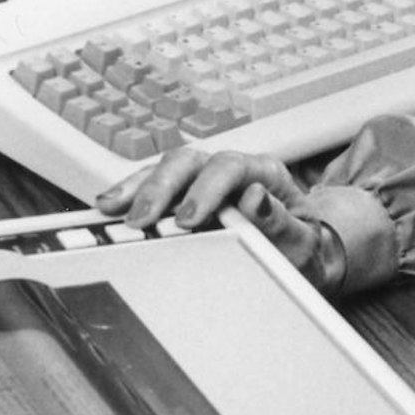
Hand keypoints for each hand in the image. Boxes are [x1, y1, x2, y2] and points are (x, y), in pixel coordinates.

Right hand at [96, 149, 345, 294]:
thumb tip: (256, 198)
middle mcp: (232, 168)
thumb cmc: (303, 246)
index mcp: (264, 172)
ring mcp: (206, 178)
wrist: (304, 253)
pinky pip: (155, 184)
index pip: (231, 166)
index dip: (206, 188)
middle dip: (161, 187)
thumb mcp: (303, 242)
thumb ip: (282, 222)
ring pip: (166, 168)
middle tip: (141, 220)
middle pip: (190, 161)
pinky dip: (132, 193)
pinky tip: (111, 206)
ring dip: (137, 186)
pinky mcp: (187, 193)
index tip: (189, 218)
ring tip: (111, 208)